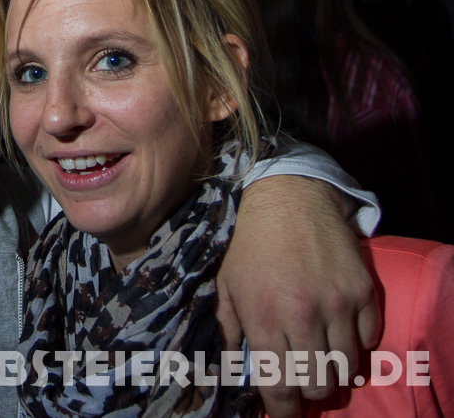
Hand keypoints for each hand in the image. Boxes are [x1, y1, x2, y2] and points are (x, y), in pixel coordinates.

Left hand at [216, 175, 380, 417]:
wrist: (288, 198)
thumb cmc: (250, 244)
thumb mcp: (226, 285)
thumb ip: (227, 329)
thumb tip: (230, 368)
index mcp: (264, 317)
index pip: (279, 386)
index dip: (283, 410)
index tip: (284, 413)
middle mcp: (302, 316)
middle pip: (317, 384)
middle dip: (309, 390)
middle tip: (302, 380)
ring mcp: (337, 304)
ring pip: (346, 368)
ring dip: (334, 372)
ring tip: (321, 361)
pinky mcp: (363, 291)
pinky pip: (369, 340)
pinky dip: (357, 345)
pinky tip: (340, 333)